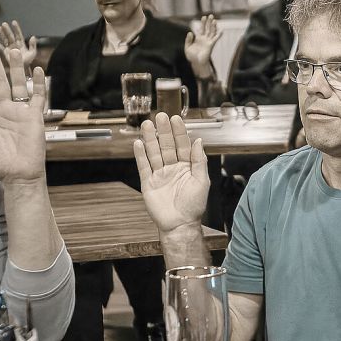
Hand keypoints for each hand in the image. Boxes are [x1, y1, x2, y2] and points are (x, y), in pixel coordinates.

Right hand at [0, 20, 37, 67]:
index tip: (13, 22)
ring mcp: (9, 48)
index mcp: (21, 44)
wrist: (23, 69)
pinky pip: (0, 47)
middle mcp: (15, 44)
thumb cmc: (28, 61)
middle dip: (7, 30)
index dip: (16, 28)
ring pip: (5, 39)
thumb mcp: (32, 53)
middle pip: (10, 36)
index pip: (18, 34)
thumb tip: (33, 37)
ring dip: (2, 34)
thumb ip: (33, 45)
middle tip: (4, 24)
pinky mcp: (5, 52)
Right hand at [133, 113, 209, 232]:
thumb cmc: (194, 205)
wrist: (179, 224)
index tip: (175, 118)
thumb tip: (199, 141)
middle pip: (167, 146)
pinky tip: (138, 143)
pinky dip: (140, 155)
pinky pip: (144, 166)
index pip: (183, 145)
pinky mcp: (148, 183)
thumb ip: (199, 160)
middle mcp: (173, 168)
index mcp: (187, 167)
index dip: (179, 132)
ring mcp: (160, 174)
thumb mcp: (201, 181)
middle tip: (160, 116)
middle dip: (163, 131)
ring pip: (154, 153)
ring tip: (146, 124)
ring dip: (150, 139)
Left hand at [184, 14, 221, 74]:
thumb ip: (188, 40)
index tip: (203, 18)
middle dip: (208, 22)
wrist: (197, 63)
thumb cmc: (192, 57)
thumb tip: (190, 32)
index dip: (202, 24)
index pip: (201, 29)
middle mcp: (204, 39)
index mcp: (198, 39)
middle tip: (210, 15)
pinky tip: (222, 30)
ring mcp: (208, 42)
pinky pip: (216, 38)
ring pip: (211, 32)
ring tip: (214, 19)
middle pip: (207, 28)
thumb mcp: (187, 47)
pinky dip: (219, 34)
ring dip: (213, 25)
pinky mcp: (211, 45)